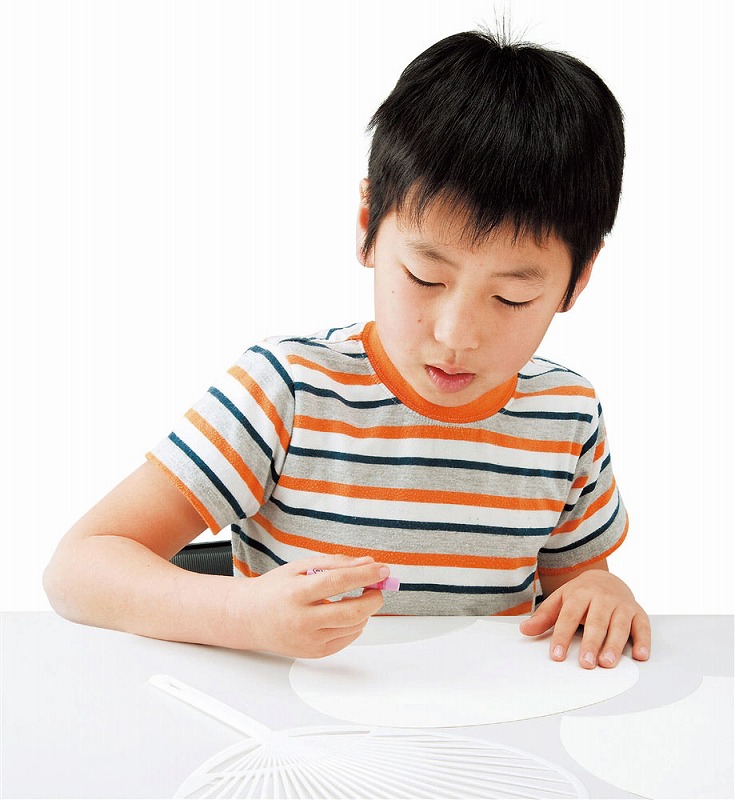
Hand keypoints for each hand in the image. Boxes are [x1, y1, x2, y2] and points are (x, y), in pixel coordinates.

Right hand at [225, 554, 387, 657]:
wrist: (248, 618)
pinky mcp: (314, 653)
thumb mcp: (300, 568)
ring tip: (356, 596)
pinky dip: (354, 624)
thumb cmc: (274, 590)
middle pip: (352, 611)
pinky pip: (346, 638)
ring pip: (354, 626)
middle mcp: (302, 620)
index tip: (382, 569)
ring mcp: (308, 640)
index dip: (365, 575)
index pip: (339, 582)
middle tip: (378, 586)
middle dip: (374, 598)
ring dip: (365, 610)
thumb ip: (335, 564)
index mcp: (296, 593)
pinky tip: (345, 612)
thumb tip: (368, 563)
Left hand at [519, 569, 649, 668]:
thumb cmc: (581, 595)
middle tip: (586, 663)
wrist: (606, 579)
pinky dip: (644, 641)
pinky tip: (640, 656)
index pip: (569, 616)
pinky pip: (643, 627)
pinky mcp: (638, 613)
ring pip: (619, 625)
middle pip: (597, 621)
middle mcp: (603, 598)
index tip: (556, 655)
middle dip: (592, 643)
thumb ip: (544, 617)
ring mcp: (622, 605)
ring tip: (607, 663)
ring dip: (614, 645)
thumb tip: (524, 630)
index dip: (562, 636)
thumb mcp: (560, 600)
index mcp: (580, 594)